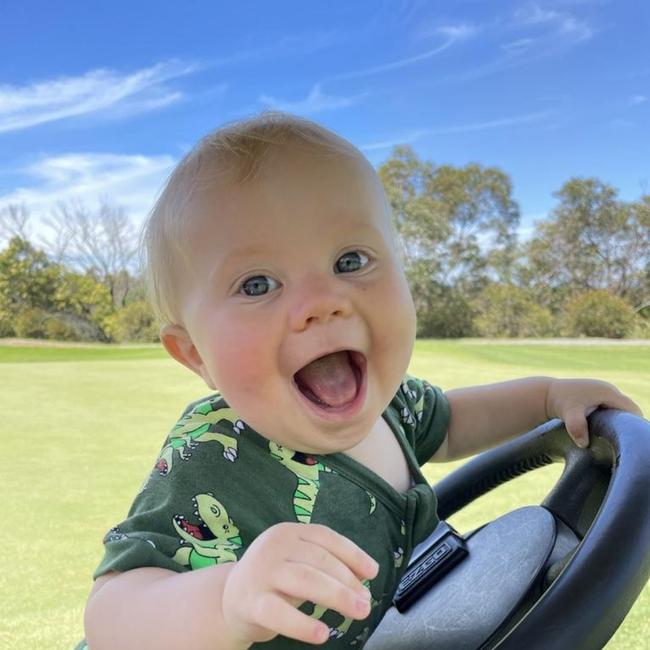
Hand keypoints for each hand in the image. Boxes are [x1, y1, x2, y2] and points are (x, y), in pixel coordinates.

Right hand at [221, 522, 378, 646]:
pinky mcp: (251, 601)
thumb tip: (364, 578)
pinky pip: (280, 613)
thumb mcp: (299, 563)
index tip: (372, 572)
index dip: (352, 553)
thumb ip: (327, 565)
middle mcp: (274, 546)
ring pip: (305, 580)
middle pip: (319, 559)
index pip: (325, 537)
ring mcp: (261, 572)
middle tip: (366, 601)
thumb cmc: (275, 579)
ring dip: (337, 596)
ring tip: (359, 611)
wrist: (230, 598)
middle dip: (348, 581)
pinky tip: (322, 634)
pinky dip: (303, 624)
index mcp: (288, 531)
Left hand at [545, 378, 642, 447]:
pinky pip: (613, 409)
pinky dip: (612, 419)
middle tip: (621, 442)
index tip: (626, 440)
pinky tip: (605, 431)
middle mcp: (609, 389)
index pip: (632, 410)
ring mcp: (604, 391)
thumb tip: (583, 443)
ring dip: (620, 422)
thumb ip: (576, 426)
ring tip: (613, 438)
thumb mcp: (568, 414)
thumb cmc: (559, 402)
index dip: (632, 424)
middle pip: (629, 410)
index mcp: (608, 392)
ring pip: (621, 410)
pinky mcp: (599, 396)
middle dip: (627, 424)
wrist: (546, 394)